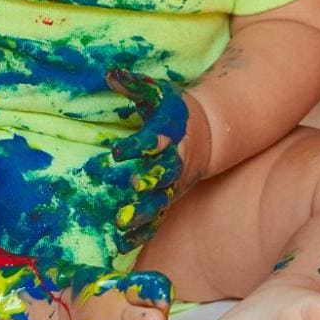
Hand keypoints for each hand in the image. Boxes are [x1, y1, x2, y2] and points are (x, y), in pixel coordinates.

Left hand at [104, 68, 197, 247]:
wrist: (210, 133)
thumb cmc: (176, 111)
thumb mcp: (158, 93)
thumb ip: (134, 85)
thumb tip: (109, 73)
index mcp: (169, 135)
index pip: (154, 141)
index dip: (138, 146)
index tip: (118, 153)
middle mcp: (172, 164)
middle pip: (160, 178)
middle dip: (144, 187)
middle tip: (126, 196)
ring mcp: (172, 186)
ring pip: (157, 204)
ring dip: (140, 216)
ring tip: (121, 227)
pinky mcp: (167, 200)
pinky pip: (155, 220)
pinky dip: (140, 234)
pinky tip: (121, 246)